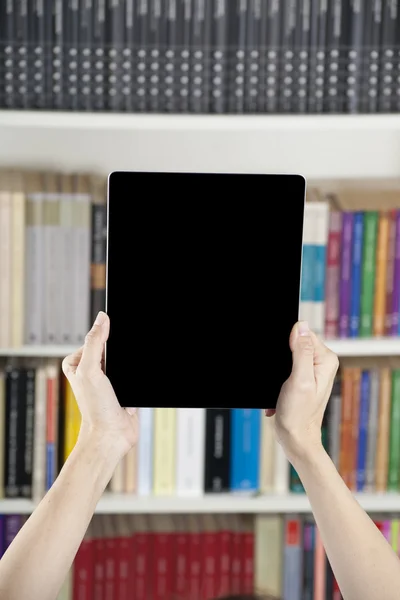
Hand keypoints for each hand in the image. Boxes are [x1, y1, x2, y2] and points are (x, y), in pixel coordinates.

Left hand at [62, 311, 137, 458]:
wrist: (112, 436)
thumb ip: (94, 342)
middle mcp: (90, 369)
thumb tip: (102, 318)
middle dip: (120, 352)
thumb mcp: (90, 370)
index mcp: (77, 362)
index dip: (106, 337)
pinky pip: (133, 372)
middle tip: (119, 365)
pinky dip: (136, 374)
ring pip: (124, 359)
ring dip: (129, 364)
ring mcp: (107, 378)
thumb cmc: (95, 408)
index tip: (115, 339)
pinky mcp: (122, 387)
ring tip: (125, 377)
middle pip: (110, 347)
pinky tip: (134, 380)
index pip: (95, 338)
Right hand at [266, 321, 338, 462]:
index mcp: (326, 360)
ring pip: (289, 355)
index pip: (305, 334)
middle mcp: (322, 363)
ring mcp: (313, 371)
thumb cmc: (298, 414)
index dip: (289, 343)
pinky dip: (279, 376)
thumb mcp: (299, 379)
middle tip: (284, 377)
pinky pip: (286, 366)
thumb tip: (301, 326)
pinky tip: (280, 390)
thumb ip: (302, 352)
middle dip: (283, 357)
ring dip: (280, 368)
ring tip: (282, 385)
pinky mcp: (303, 378)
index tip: (286, 362)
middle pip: (297, 343)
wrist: (295, 438)